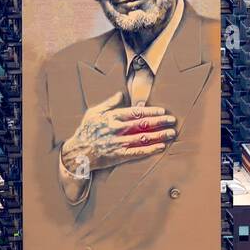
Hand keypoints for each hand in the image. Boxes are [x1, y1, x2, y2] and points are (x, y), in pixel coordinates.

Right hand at [60, 90, 176, 184]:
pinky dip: (150, 150)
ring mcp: (118, 143)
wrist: (77, 152)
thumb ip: (109, 103)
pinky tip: (161, 147)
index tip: (162, 111)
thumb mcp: (94, 112)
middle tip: (172, 121)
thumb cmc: (86, 131)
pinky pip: (138, 152)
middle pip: (143, 124)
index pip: (136, 112)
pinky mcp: (119, 155)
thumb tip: (120, 94)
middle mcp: (117, 129)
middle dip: (159, 122)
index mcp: (112, 117)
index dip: (151, 111)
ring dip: (159, 135)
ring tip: (171, 133)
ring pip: (143, 138)